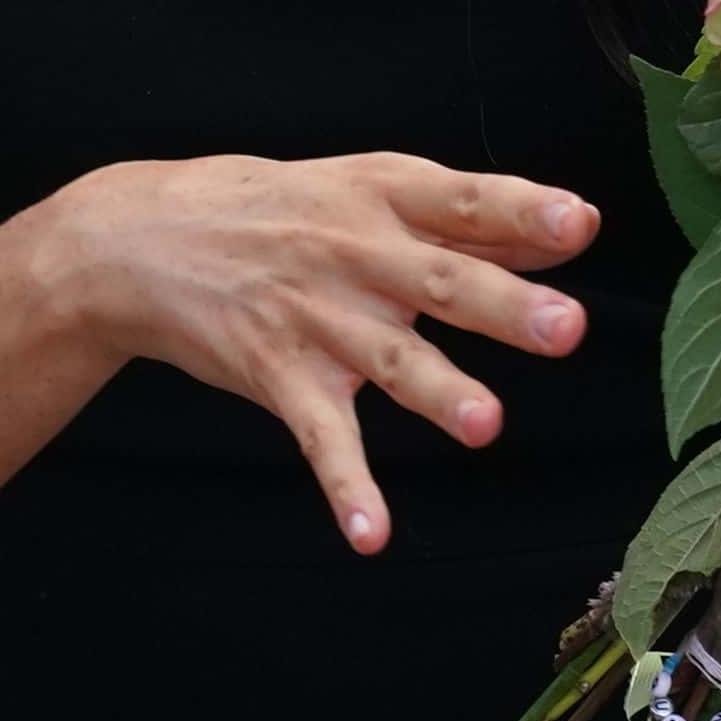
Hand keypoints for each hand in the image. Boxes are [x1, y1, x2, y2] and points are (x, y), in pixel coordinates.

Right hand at [38, 152, 597, 551]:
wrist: (141, 237)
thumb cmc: (278, 208)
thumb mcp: (369, 187)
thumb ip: (470, 217)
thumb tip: (571, 231)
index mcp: (385, 196)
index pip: (465, 200)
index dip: (523, 212)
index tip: (579, 223)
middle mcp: (355, 254)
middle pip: (438, 281)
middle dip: (503, 306)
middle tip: (566, 327)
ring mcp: (316, 316)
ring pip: (387, 358)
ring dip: (437, 392)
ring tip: (485, 425)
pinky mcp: (278, 374)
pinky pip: (320, 436)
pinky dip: (345, 486)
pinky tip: (371, 533)